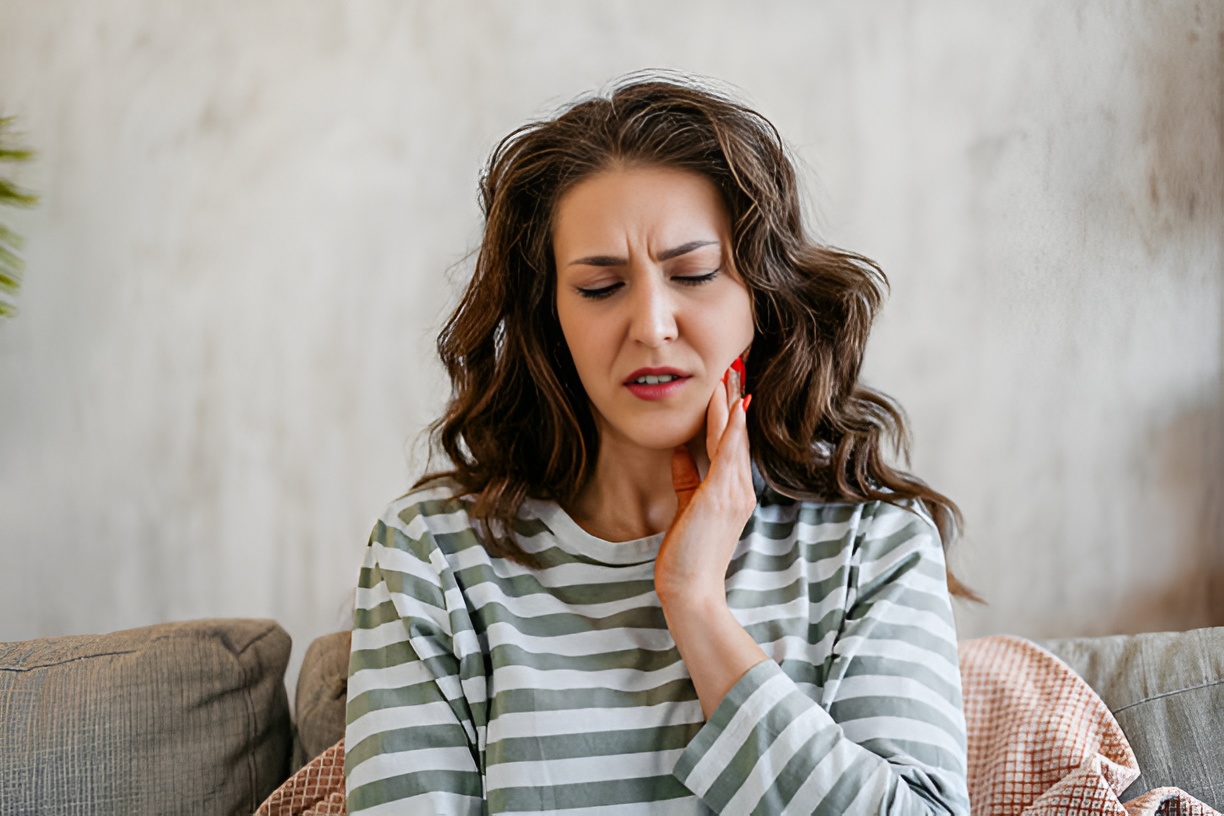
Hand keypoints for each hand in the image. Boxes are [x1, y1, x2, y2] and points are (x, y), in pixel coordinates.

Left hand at [654, 361, 754, 608]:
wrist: (691, 590)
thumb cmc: (687, 555)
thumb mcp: (687, 506)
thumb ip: (686, 477)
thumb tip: (679, 451)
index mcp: (734, 492)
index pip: (734, 444)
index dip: (733, 412)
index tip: (732, 383)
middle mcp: (740, 490)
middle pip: (738, 434)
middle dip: (736, 398)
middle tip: (736, 364)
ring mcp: (733, 493)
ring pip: (733, 438)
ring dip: (732, 403)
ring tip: (732, 372)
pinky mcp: (719, 497)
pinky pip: (728, 454)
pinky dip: (732, 427)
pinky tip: (734, 405)